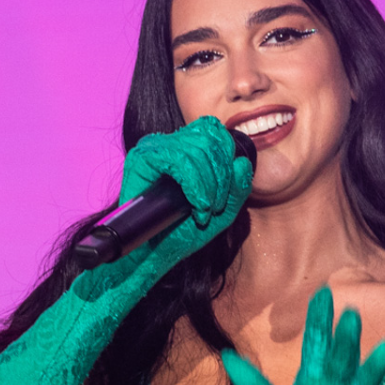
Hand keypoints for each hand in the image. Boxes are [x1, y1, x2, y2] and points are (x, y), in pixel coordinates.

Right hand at [75, 116, 252, 301]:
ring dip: (208, 186)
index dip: (226, 156)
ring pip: (196, 150)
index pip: (213, 130)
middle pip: (209, 138)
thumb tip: (243, 162)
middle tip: (214, 207)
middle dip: (220, 177)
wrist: (154, 253)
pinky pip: (179, 161)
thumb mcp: (223, 211)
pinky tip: (196, 207)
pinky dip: (195, 186)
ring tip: (204, 212)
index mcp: (185, 147)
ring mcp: (153, 148)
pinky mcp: (142, 158)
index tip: (225, 191)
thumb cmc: (183, 230)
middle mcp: (168, 143)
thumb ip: (238, 188)